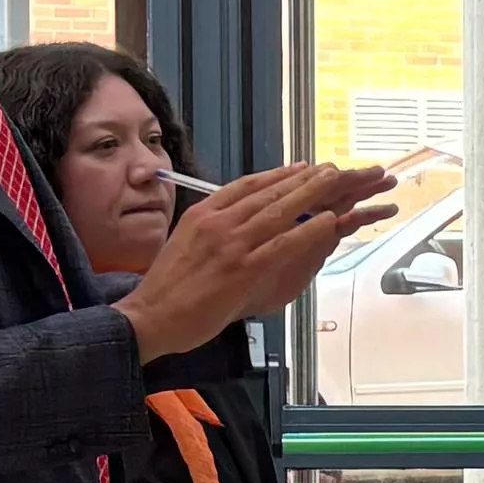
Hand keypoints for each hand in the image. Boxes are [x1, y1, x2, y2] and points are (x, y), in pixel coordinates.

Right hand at [118, 160, 395, 357]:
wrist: (150, 315)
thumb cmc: (167, 288)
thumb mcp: (184, 243)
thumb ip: (210, 228)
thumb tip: (235, 221)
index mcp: (201, 214)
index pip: (244, 185)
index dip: (275, 175)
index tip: (297, 168)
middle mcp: (217, 222)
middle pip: (266, 192)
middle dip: (299, 178)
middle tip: (325, 167)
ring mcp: (231, 244)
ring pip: (278, 212)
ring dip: (309, 194)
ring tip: (333, 181)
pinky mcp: (243, 269)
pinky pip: (283, 245)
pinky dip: (308, 231)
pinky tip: (328, 222)